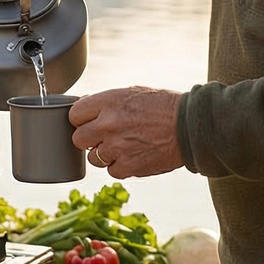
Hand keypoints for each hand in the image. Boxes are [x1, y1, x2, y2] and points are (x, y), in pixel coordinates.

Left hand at [69, 87, 184, 178]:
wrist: (190, 126)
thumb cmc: (162, 107)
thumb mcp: (131, 93)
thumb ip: (105, 102)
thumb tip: (82, 106)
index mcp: (107, 102)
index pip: (74, 115)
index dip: (81, 119)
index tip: (88, 121)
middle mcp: (108, 124)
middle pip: (78, 138)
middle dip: (88, 138)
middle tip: (103, 136)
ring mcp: (117, 147)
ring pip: (93, 158)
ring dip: (104, 154)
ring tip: (123, 145)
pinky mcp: (129, 166)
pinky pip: (111, 171)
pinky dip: (120, 166)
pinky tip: (133, 155)